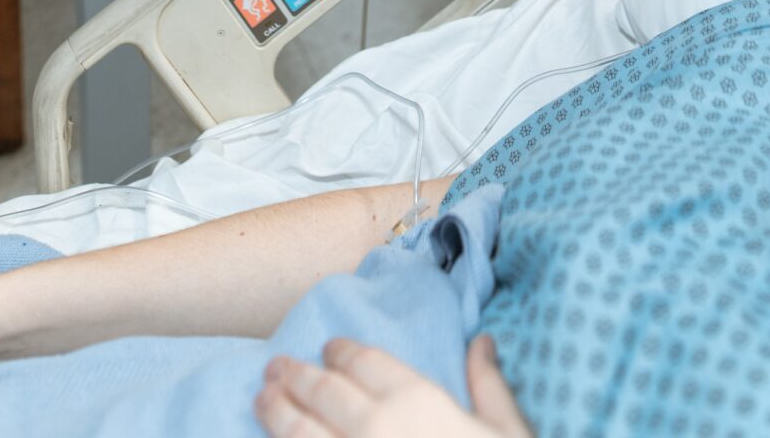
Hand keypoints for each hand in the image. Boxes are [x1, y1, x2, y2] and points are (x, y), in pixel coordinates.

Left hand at [254, 334, 531, 435]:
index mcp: (417, 401)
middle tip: (275, 368)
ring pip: (300, 432)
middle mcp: (375, 426)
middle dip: (297, 376)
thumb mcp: (508, 433)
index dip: (344, 352)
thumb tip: (481, 341)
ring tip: (262, 399)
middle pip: (324, 391)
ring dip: (277, 412)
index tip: (328, 348)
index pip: (368, 362)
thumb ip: (489, 385)